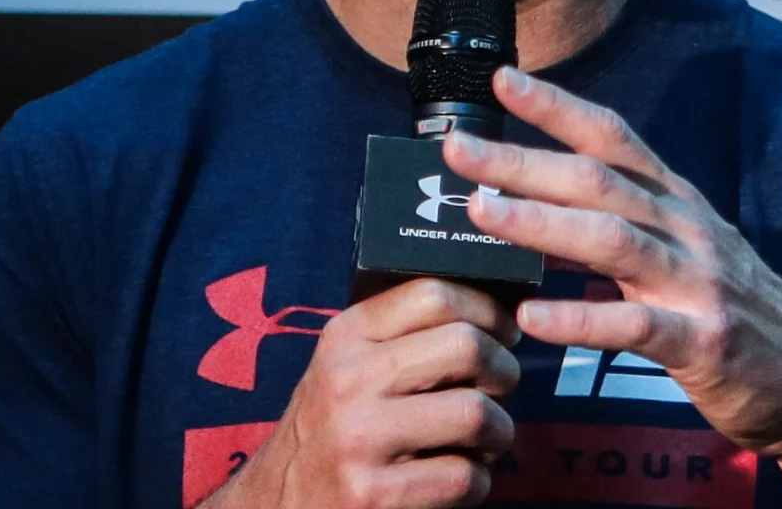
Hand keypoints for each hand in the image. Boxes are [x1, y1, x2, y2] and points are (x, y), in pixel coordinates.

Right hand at [207, 278, 521, 508]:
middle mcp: (349, 380)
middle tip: (500, 388)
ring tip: (483, 440)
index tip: (504, 332)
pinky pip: (465, 477)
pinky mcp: (375, 495)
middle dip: (503, 370)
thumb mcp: (343, 368)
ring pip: (476, 413)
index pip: (433, 294)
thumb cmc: (329, 432)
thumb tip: (485, 316)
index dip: (487, 310)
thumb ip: (398, 337)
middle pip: (466, 346)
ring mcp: (360, 439)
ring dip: (498, 432)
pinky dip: (478, 481)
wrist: (276, 505)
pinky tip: (458, 479)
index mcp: (345, 337)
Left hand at [440, 68, 781, 507]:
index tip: (499, 78)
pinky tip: (531, 318)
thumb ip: (628, 220)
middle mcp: (687, 230)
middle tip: (457, 150)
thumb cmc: (737, 315)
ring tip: (481, 214)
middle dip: (521, 160)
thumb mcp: (688, 249)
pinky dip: (580, 320)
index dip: (555, 105)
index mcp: (678, 202)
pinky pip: (634, 325)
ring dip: (539, 222)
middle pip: (595, 180)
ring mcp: (697, 284)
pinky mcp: (704, 342)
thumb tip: (545, 192)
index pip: (611, 136)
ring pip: (610, 239)